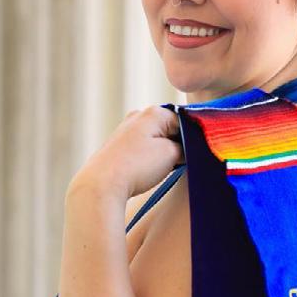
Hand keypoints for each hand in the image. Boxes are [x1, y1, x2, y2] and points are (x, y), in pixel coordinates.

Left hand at [66, 105, 184, 202]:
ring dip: (163, 154)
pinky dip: (149, 158)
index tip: (194, 155)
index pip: (184, 121)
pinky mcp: (118, 146)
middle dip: (177, 145)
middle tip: (180, 163)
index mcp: (154, 112)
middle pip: (169, 129)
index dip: (192, 139)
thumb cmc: (137, 167)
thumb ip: (185, 146)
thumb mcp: (172, 154)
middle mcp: (138, 116)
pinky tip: (148, 172)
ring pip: (156, 140)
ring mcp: (126, 130)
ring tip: (162, 170)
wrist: (102, 184)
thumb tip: (187, 148)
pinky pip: (142, 148)